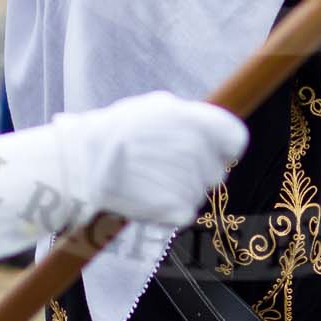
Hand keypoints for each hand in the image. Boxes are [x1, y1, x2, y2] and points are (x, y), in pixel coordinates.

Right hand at [66, 91, 248, 226]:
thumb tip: (208, 128)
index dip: (225, 147)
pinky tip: (148, 196)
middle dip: (198, 170)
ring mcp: (191, 183)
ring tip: (150, 180)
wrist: (85, 165)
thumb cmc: (117, 132)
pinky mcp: (180, 209)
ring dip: (181, 189)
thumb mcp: (155, 108)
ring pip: (199, 192)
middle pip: (217, 170)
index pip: (236, 139)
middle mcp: (200, 152)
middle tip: (165, 166)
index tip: (214, 152)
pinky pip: (185, 212)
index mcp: (198, 122)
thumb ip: (189, 118)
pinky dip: (170, 209)